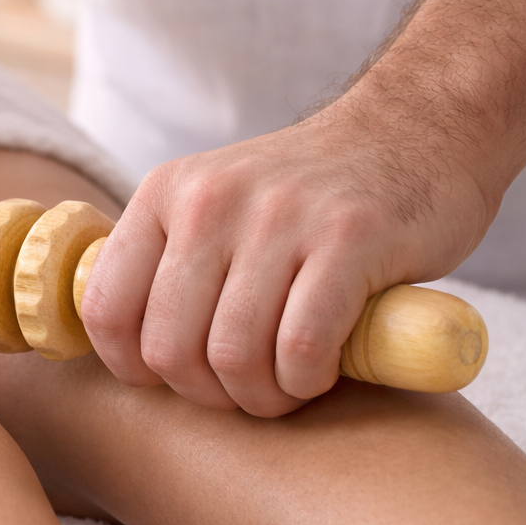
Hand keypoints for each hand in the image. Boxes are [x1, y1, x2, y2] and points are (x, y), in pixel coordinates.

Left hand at [79, 104, 493, 415]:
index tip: (172, 381)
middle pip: (169, 348)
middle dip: (206, 393)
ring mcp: (279, 216)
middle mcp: (210, 200)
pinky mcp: (350, 237)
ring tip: (286, 386)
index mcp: (164, 194)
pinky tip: (322, 371)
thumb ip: (170, 263)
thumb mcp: (216, 204)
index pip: (105, 310)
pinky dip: (306, 381)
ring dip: (261, 396)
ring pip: (233, 356)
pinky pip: (300, 347)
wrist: (419, 128)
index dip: (133, 369)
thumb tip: (131, 355)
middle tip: (244, 389)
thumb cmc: (310, 195)